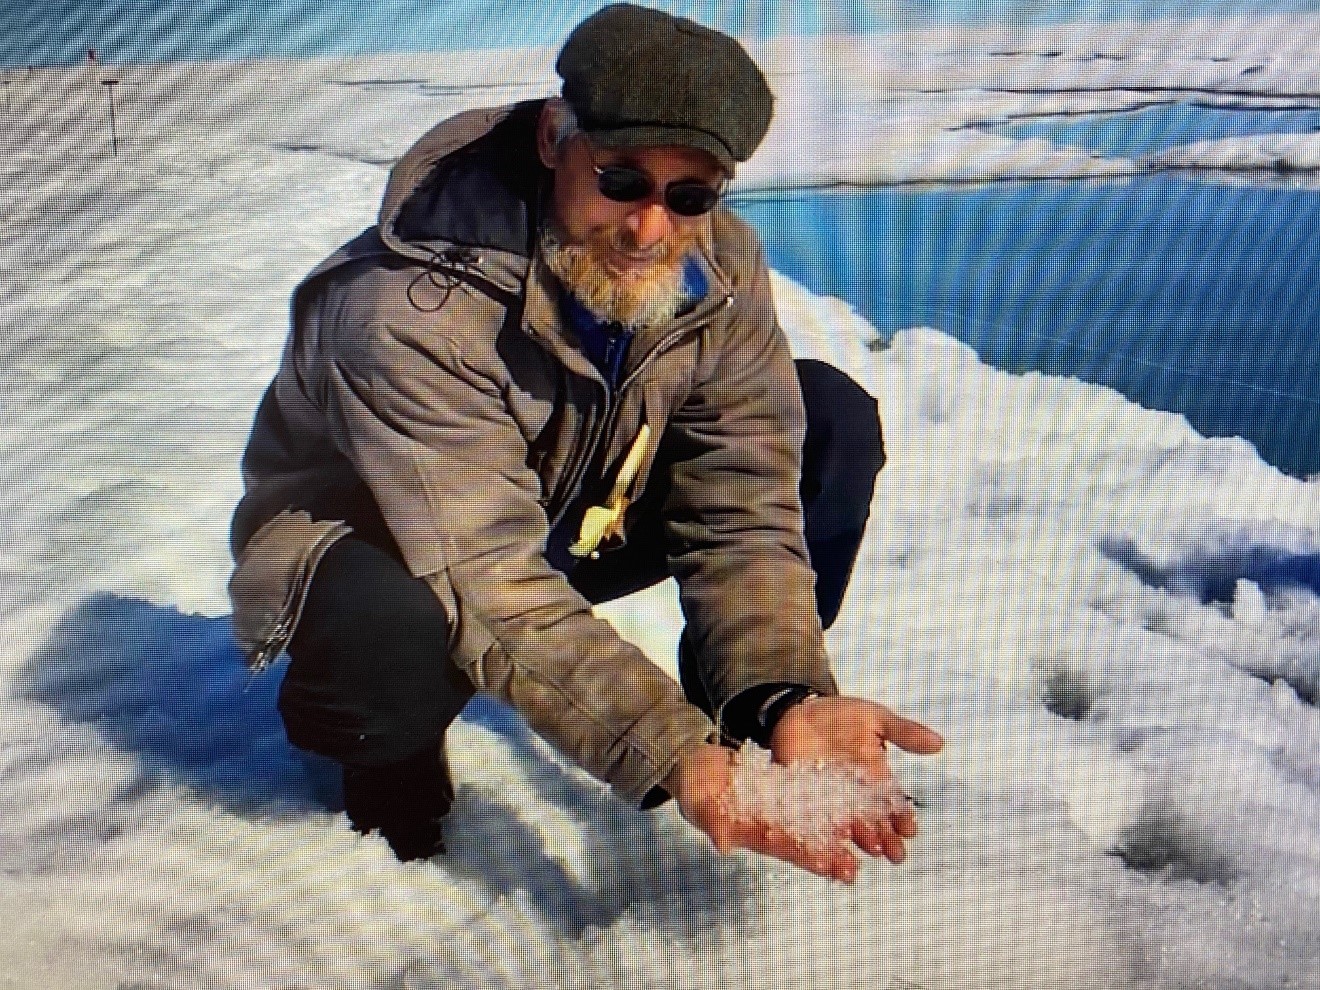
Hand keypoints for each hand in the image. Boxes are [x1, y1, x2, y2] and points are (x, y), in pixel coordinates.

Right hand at [664, 741, 856, 880]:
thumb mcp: (697, 804)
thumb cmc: (691, 788)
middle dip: (826, 855)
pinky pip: (805, 795)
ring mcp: (773, 808)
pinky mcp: (779, 788)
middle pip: (801, 842)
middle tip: (852, 867)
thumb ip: (712, 823)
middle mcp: (765, 825)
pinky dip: (825, 800)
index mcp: (748, 833)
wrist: (693, 763)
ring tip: (858, 842)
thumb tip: (723, 845)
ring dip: (831, 832)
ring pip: (808, 822)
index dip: (804, 857)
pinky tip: (846, 804)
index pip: (780, 849)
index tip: (827, 865)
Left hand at [770, 695, 942, 870]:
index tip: (910, 831)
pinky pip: (811, 816)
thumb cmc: (841, 716)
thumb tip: (938, 743)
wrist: (799, 709)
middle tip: (895, 855)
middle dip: (884, 837)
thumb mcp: (875, 718)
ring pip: (844, 824)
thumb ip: (904, 733)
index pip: (892, 802)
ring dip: (857, 840)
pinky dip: (820, 831)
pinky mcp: (801, 795)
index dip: (902, 817)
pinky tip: (829, 842)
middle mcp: (853, 792)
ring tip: (867, 853)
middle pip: (871, 820)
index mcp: (874, 776)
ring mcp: (828, 796)